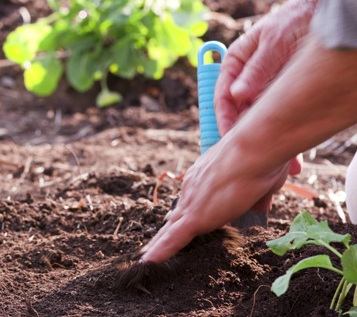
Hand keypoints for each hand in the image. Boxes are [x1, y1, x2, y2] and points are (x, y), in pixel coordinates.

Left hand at [140, 139, 289, 263]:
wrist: (256, 149)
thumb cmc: (264, 158)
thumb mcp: (263, 181)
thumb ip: (257, 196)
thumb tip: (260, 207)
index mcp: (206, 177)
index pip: (193, 200)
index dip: (188, 212)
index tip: (180, 222)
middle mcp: (192, 187)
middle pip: (177, 215)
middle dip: (168, 230)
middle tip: (154, 245)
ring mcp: (191, 202)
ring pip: (171, 228)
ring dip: (160, 244)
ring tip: (147, 258)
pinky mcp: (194, 217)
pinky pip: (173, 239)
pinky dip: (161, 252)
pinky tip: (149, 262)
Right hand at [215, 0, 311, 174]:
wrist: (324, 10)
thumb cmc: (295, 19)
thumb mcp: (275, 42)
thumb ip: (257, 69)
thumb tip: (236, 95)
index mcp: (234, 64)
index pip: (222, 97)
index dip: (225, 120)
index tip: (231, 139)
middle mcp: (246, 79)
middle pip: (239, 114)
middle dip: (247, 138)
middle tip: (254, 159)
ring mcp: (264, 88)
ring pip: (261, 119)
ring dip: (270, 140)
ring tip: (285, 163)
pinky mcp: (284, 94)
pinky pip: (281, 117)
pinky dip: (288, 133)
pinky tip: (296, 152)